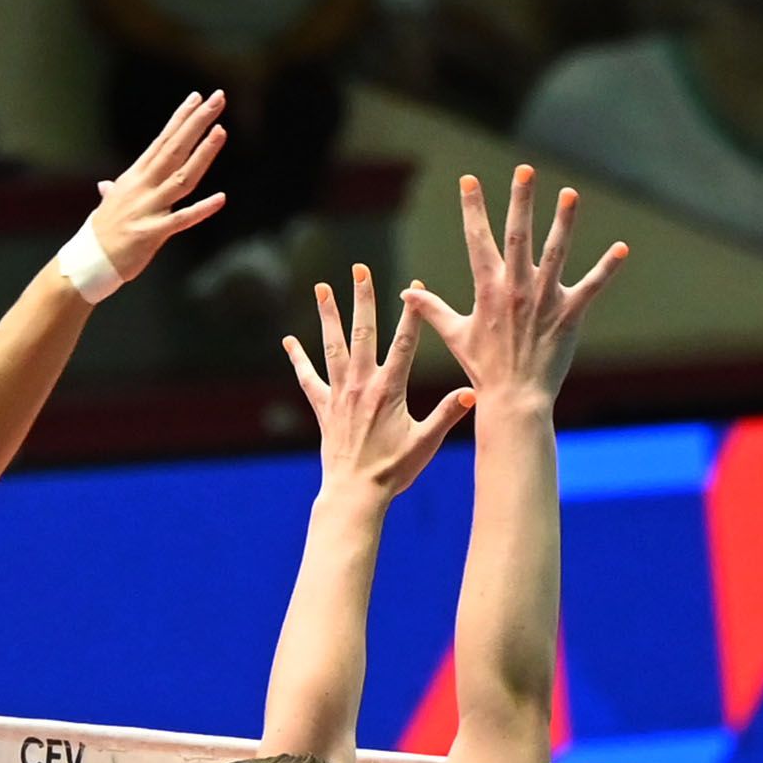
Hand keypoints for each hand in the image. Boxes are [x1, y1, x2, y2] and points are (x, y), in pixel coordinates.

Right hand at [89, 90, 229, 281]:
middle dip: (197, 123)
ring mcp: (148, 208)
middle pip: (175, 149)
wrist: (88, 262)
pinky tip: (221, 198)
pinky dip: (201, 209)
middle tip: (217, 99)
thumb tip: (106, 185)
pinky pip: (182, 219)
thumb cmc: (102, 233)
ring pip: (181, 176)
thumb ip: (113, 191)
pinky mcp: (153, 233)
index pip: (163, 141)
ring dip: (202, 154)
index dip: (181, 118)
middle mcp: (143, 186)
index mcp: (136, 176)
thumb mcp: (109, 205)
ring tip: (221, 131)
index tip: (197, 97)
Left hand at [284, 266, 472, 509]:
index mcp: (390, 389)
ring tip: (323, 288)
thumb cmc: (394, 471)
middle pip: (364, 332)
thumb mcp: (427, 442)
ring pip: (334, 346)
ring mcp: (340, 394)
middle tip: (361, 270)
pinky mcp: (324, 408)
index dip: (412, 314)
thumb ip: (448, 414)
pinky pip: (308, 378)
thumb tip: (474, 393)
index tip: (415, 286)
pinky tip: (289, 341)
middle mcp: (362, 385)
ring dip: (328, 316)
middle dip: (364, 299)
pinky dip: (298, 359)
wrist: (355, 493)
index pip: (404, 342)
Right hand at [404, 166, 627, 405]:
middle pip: (517, 235)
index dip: (472, 208)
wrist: (513, 398)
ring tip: (570, 194)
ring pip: (555, 252)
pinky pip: (591, 287)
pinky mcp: (568, 314)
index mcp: (488, 288)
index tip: (468, 179)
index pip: (477, 239)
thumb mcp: (455, 334)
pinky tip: (622, 249)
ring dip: (563, 222)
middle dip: (520, 200)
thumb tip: (406, 293)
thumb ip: (431, 309)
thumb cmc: (484, 368)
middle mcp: (516, 288)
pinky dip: (607, 268)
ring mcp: (544, 299)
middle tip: (524, 169)